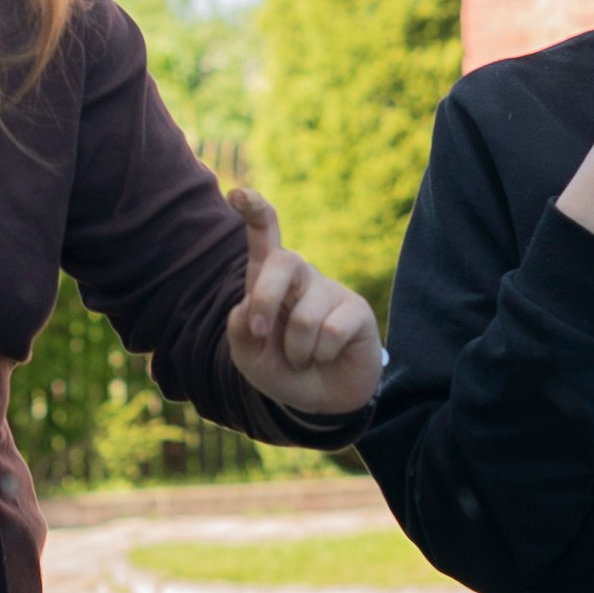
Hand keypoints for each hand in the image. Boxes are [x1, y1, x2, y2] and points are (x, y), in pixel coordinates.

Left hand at [224, 191, 381, 416]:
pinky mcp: (357, 310)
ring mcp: (331, 291)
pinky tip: (327, 356)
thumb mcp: (249, 357)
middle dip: (266, 298)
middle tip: (259, 332)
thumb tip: (248, 307)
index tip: (236, 193)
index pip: (264, 233)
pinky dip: (321, 354)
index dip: (253, 209)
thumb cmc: (282, 369)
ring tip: (304, 358)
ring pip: (306, 313)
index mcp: (270, 279)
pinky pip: (332, 331)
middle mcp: (302, 277)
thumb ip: (240, 331)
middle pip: (284, 261)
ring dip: (297, 349)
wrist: (321, 399)